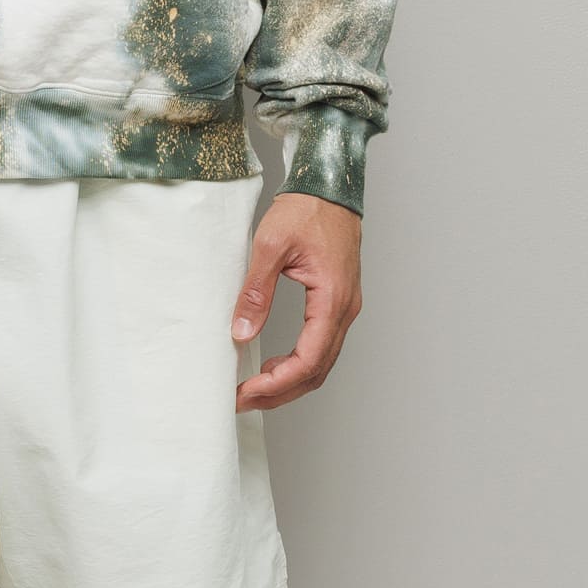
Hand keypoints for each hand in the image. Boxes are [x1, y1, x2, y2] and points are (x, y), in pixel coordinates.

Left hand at [231, 195, 362, 412]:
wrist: (329, 186)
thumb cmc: (306, 208)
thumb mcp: (269, 246)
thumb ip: (256, 292)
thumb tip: (241, 333)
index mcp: (333, 299)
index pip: (307, 361)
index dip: (276, 385)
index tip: (246, 392)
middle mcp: (345, 309)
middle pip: (316, 372)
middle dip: (279, 393)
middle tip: (243, 400)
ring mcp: (344, 308)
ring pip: (320, 364)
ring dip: (288, 383)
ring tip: (253, 390)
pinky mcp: (337, 304)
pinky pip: (321, 348)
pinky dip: (297, 366)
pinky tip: (272, 367)